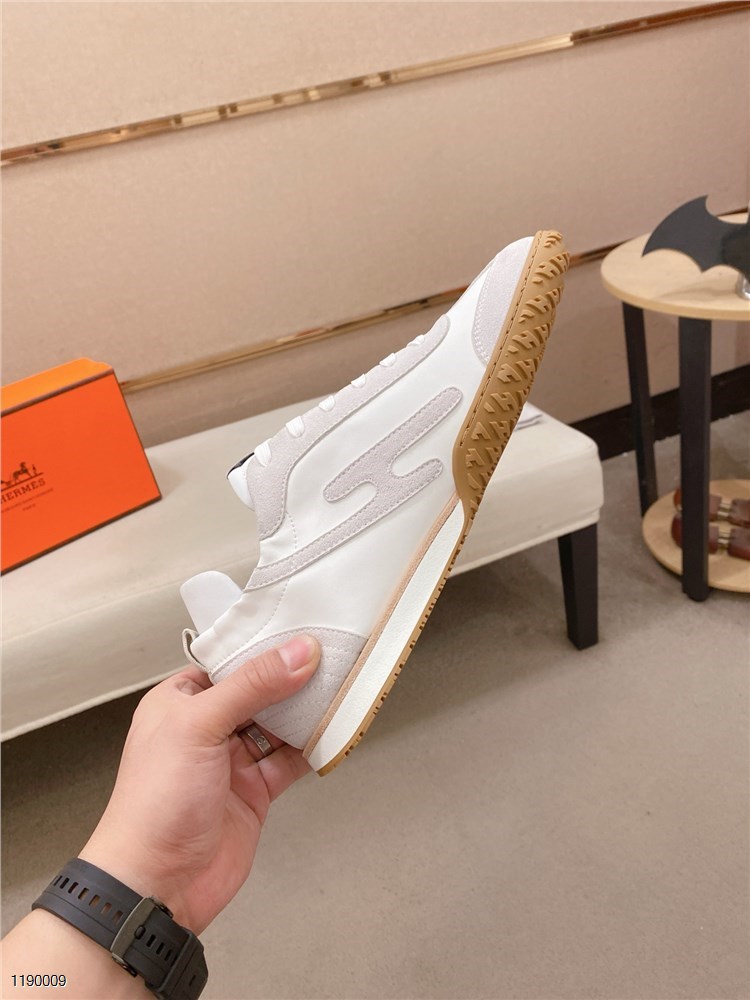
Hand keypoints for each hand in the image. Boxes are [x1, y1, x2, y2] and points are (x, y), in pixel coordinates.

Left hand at [80, 635, 319, 934]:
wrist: (157, 884)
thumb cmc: (154, 804)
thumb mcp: (200, 726)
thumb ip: (252, 686)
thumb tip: (297, 652)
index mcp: (179, 701)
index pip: (229, 661)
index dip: (264, 646)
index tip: (302, 630)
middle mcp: (206, 727)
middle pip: (259, 691)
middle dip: (292, 677)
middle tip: (331, 656)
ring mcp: (231, 761)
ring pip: (278, 725)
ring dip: (306, 712)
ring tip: (340, 688)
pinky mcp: (254, 792)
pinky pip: (289, 761)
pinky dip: (312, 748)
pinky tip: (333, 733)